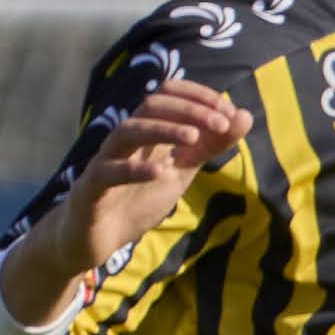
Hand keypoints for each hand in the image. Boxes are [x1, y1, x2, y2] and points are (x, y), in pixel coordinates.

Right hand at [10, 79, 249, 307]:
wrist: (96, 238)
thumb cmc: (137, 198)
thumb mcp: (182, 170)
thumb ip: (209, 146)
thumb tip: (244, 115)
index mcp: (147, 133)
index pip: (167, 95)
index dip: (198, 97)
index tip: (229, 113)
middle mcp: (124, 141)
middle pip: (149, 106)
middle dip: (188, 110)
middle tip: (220, 123)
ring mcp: (105, 161)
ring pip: (126, 131)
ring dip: (161, 130)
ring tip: (192, 137)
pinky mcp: (90, 188)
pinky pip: (108, 172)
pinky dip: (135, 170)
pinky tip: (161, 172)